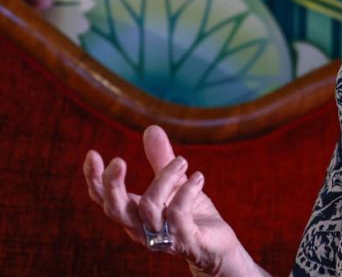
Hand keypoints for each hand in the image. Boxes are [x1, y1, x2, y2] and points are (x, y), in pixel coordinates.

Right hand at [82, 125, 265, 276]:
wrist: (218, 245)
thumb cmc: (192, 214)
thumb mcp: (176, 182)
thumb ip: (161, 159)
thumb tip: (151, 128)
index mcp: (134, 213)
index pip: (105, 199)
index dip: (94, 179)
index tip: (92, 154)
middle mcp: (142, 228)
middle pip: (115, 210)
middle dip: (112, 185)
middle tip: (118, 160)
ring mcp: (162, 237)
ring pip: (149, 208)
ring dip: (165, 179)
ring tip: (182, 161)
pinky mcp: (185, 241)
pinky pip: (178, 216)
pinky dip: (186, 192)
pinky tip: (198, 177)